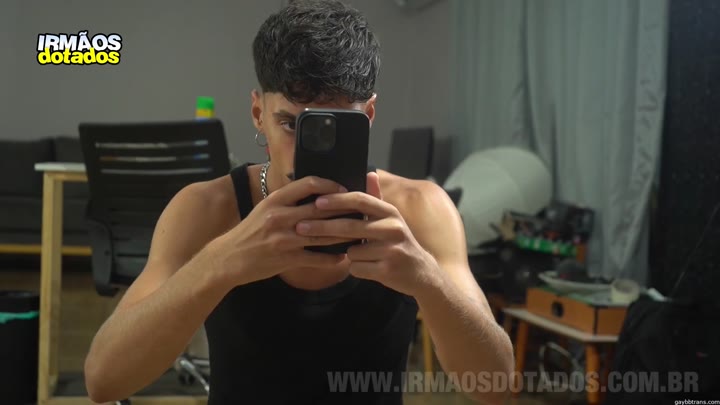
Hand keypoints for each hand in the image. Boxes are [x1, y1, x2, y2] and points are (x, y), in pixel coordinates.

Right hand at [212, 176, 354, 285]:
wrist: (227, 258)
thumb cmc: (248, 233)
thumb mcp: (263, 209)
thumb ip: (286, 201)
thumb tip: (311, 193)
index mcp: (275, 201)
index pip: (307, 184)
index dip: (329, 185)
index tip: (343, 189)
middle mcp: (280, 217)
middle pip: (320, 209)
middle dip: (343, 210)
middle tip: (361, 210)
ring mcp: (284, 238)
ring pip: (323, 234)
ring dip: (343, 234)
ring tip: (359, 233)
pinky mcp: (286, 258)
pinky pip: (316, 258)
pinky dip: (332, 258)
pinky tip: (343, 256)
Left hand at [294, 172, 439, 296]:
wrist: (422, 274)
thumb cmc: (399, 244)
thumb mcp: (391, 219)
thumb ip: (376, 198)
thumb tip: (369, 172)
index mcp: (390, 212)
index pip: (360, 200)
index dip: (336, 200)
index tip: (316, 201)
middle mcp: (393, 228)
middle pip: (349, 225)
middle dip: (322, 227)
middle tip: (301, 227)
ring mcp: (391, 250)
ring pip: (352, 250)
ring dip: (350, 254)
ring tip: (363, 256)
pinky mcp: (388, 270)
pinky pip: (357, 268)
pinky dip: (357, 269)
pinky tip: (369, 268)